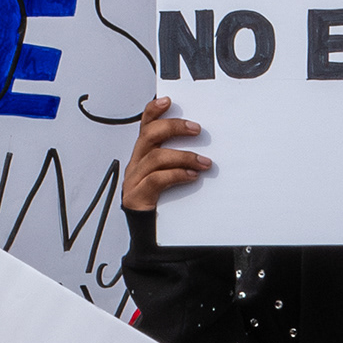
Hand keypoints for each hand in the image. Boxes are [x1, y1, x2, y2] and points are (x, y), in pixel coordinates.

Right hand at [124, 96, 208, 214]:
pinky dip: (176, 175)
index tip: (168, 101)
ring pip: (155, 157)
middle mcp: (135, 165)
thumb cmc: (167, 207)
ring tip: (204, 162)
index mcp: (143, 156)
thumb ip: (182, 162)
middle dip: (174, 128)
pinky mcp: (136, 197)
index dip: (153, 111)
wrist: (152, 241)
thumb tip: (209, 148)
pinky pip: (156, 180)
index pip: (145, 126)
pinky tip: (192, 176)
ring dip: (183, 156)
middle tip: (197, 129)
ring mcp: (134, 181)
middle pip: (149, 135)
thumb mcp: (174, 177)